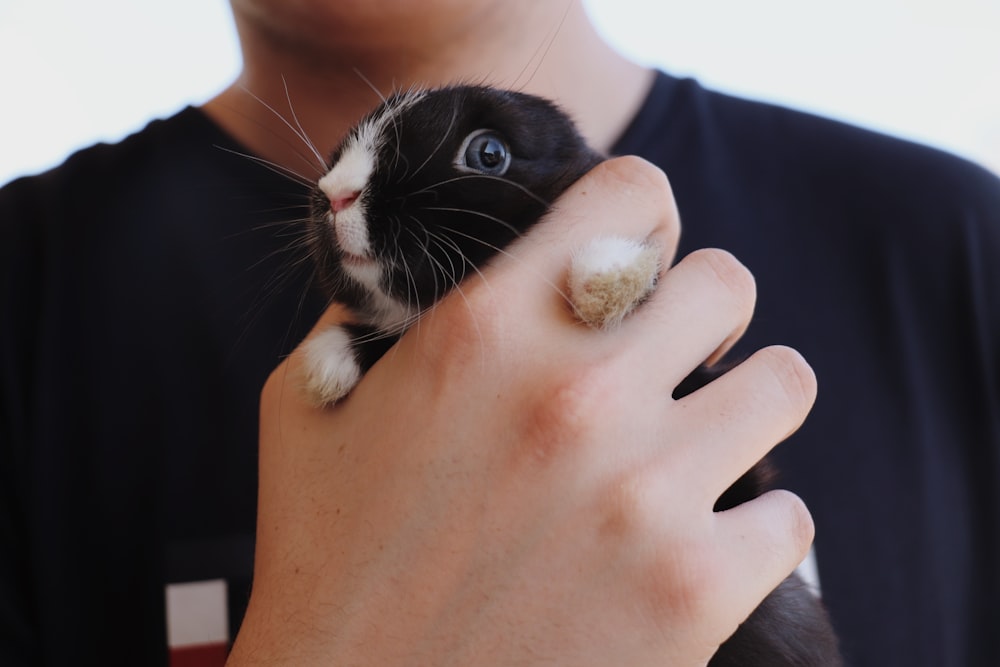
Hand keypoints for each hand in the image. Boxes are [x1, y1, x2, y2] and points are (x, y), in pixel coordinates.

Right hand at [227, 157, 816, 665]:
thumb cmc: (325, 567)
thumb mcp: (307, 409)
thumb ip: (360, 317)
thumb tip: (405, 278)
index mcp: (485, 331)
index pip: (631, 195)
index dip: (640, 217)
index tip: (635, 258)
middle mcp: (576, 392)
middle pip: (727, 281)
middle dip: (701, 314)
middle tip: (669, 360)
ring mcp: (646, 492)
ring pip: (785, 383)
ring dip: (745, 406)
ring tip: (696, 444)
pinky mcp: (697, 589)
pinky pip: (790, 516)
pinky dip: (754, 526)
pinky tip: (696, 544)